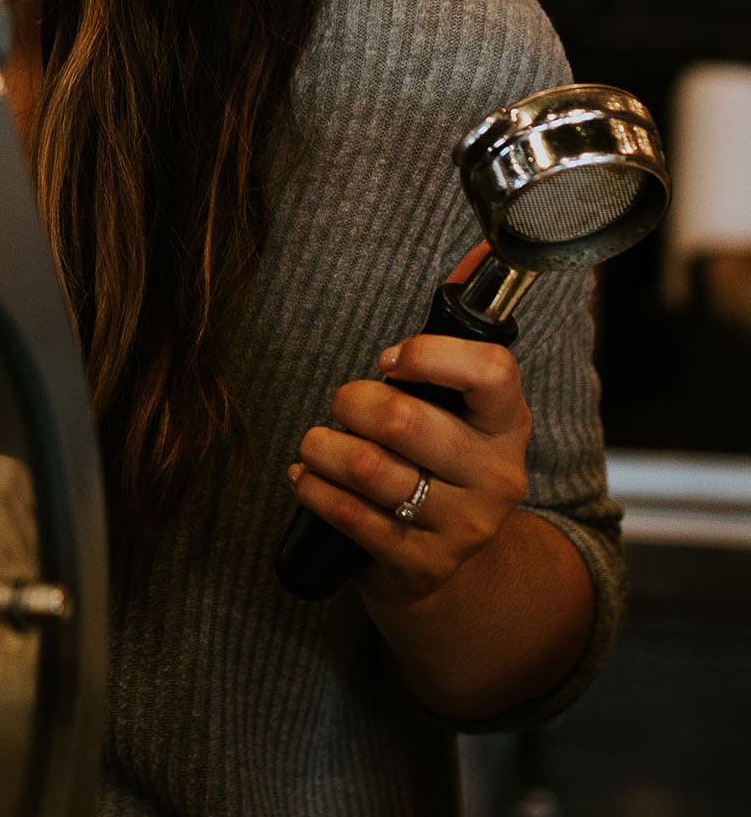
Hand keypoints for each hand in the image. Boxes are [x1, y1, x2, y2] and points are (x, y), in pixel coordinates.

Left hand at [286, 334, 531, 606]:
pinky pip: (348, 515)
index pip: (490, 370)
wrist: (447, 567)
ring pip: (367, 467)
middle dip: (350, 402)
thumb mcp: (460, 403)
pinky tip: (308, 478)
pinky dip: (312, 488)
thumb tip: (479, 249)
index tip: (389, 361)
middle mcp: (496, 476)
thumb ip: (456, 330)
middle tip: (342, 407)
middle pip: (402, 420)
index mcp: (507, 423)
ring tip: (317, 445)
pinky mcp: (422, 565)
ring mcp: (463, 526)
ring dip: (321, 447)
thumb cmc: (438, 460)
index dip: (427, 355)